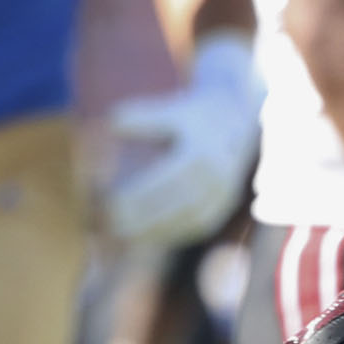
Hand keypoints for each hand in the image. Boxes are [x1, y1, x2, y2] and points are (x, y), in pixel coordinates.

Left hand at [102, 34, 259, 246]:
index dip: (139, 196)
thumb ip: (142, 117)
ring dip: (151, 231)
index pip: (167, 182)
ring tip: (117, 232)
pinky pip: (192, 228)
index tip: (109, 201)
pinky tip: (139, 235)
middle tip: (106, 221)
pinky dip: (165, 234)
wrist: (237, 120)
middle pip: (175, 207)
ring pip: (185, 223)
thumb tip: (110, 125)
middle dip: (141, 218)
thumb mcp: (171, 108)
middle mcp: (217, 180)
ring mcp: (222, 198)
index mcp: (202, 155)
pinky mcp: (221, 210)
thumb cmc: (193, 115)